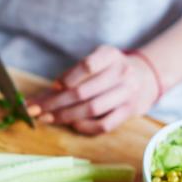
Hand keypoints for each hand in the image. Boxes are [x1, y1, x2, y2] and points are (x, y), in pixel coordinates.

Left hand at [27, 46, 160, 134]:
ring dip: (65, 116)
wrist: (145, 77)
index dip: (67, 78)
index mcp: (110, 55)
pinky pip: (104, 124)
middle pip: (83, 91)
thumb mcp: (95, 62)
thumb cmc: (109, 70)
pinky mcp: (129, 112)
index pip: (87, 65)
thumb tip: (42, 96)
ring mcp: (127, 93)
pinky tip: (72, 124)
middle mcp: (122, 72)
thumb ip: (71, 76)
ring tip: (47, 118)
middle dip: (55, 102)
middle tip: (35, 110)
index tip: (51, 87)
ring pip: (92, 109)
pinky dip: (85, 126)